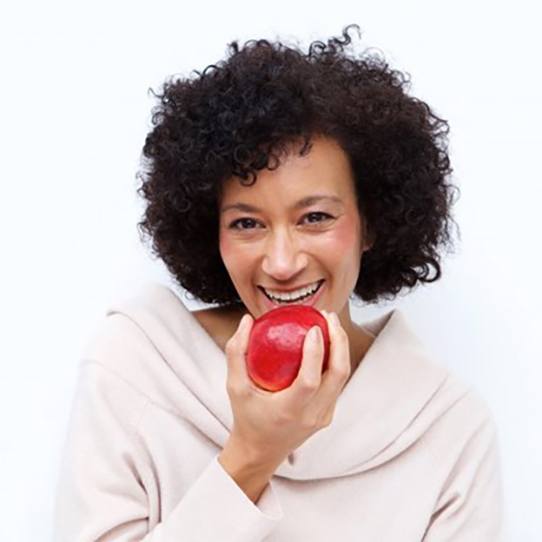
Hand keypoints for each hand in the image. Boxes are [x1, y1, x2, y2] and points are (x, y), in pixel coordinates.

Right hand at [223, 309, 351, 468]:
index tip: (314, 328)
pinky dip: (336, 359)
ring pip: (342, 377)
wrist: (260, 450)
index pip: (309, 380)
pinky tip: (328, 342)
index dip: (316, 353)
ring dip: (341, 347)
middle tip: (328, 317)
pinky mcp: (328, 414)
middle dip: (339, 341)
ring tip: (331, 323)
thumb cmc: (246, 416)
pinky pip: (337, 383)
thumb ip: (236, 352)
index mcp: (289, 411)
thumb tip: (247, 320)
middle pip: (338, 374)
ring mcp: (323, 416)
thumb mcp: (234, 387)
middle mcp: (312, 415)